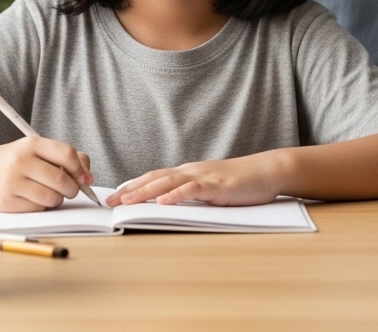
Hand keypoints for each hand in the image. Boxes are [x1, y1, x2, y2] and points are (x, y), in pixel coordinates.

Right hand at [0, 136, 92, 212]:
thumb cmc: (13, 161)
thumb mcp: (36, 150)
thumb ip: (66, 157)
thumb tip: (89, 177)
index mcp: (31, 144)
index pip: (67, 154)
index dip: (80, 168)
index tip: (83, 177)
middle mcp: (21, 161)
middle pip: (62, 180)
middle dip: (73, 189)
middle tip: (70, 190)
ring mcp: (12, 182)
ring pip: (52, 198)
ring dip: (58, 199)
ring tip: (50, 193)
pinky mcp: (6, 201)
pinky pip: (38, 209)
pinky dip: (42, 207)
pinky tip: (34, 198)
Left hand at [107, 154, 283, 207]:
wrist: (267, 171)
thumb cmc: (241, 182)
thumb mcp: (210, 188)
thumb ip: (191, 195)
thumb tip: (170, 205)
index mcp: (188, 173)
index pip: (155, 177)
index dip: (133, 186)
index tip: (114, 196)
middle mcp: (191, 171)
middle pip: (155, 178)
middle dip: (130, 190)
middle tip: (110, 201)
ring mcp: (204, 176)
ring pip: (168, 182)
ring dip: (145, 191)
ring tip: (127, 201)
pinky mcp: (217, 185)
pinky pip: (193, 189)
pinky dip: (177, 195)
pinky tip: (163, 201)